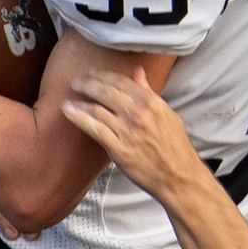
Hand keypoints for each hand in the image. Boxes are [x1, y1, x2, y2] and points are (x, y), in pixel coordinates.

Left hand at [60, 68, 197, 199]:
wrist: (179, 176)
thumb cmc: (175, 146)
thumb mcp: (167, 113)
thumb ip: (149, 91)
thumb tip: (138, 71)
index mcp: (152, 102)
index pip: (121, 82)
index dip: (103, 75)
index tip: (92, 73)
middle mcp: (139, 114)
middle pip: (105, 92)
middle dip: (88, 84)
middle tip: (77, 82)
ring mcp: (128, 132)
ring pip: (97, 110)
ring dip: (80, 102)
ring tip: (69, 99)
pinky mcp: (119, 149)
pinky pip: (94, 129)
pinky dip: (79, 118)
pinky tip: (69, 111)